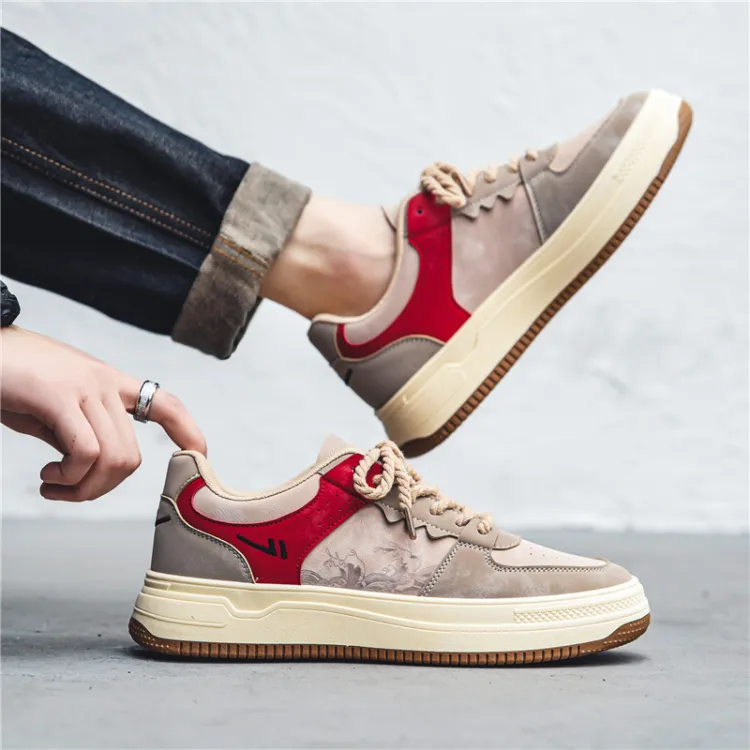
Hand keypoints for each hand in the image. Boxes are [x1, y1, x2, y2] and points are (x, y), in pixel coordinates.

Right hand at [0, 326, 205, 500]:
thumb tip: (90, 466)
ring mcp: (85, 388)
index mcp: (110, 383)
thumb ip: (78, 432)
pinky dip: (69, 478)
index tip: (199, 456)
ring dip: (82, 488)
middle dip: (101, 489)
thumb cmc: (9, 378)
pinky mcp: (58, 396)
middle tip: (68, 492)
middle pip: (132, 456)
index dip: (188, 431)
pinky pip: (85, 452)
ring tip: (53, 485)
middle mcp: (105, 384)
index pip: (165, 404)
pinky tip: (48, 478)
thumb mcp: (53, 409)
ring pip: (113, 458)